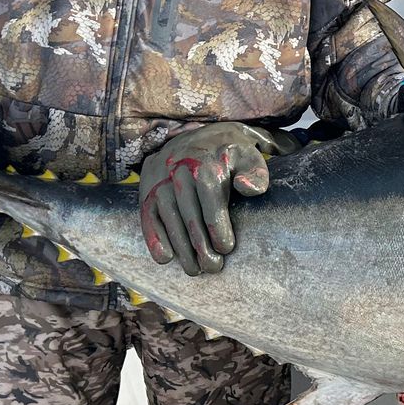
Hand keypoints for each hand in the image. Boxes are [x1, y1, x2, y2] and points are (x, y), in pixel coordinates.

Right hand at [138, 123, 296, 275]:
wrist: (197, 134)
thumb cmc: (230, 153)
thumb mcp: (249, 156)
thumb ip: (256, 173)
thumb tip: (248, 189)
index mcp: (207, 164)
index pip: (211, 201)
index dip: (218, 228)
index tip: (226, 248)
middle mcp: (180, 170)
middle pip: (189, 214)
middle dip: (200, 246)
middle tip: (212, 268)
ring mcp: (160, 180)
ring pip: (168, 218)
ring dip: (180, 248)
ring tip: (193, 269)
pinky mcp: (147, 188)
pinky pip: (148, 215)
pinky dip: (153, 237)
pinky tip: (164, 258)